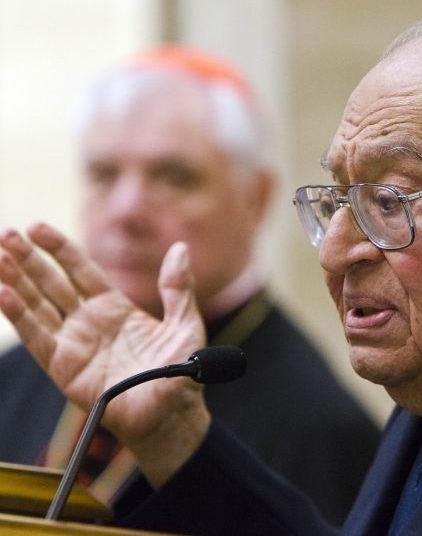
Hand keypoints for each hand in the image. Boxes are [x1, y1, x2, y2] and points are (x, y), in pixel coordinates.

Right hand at [0, 222, 208, 486]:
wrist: (171, 413)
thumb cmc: (180, 371)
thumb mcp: (185, 323)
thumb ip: (178, 287)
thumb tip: (180, 248)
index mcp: (113, 307)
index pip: (80, 270)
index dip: (59, 248)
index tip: (37, 227)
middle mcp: (88, 322)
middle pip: (51, 283)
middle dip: (28, 259)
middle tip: (7, 233)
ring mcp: (73, 343)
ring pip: (37, 306)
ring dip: (15, 281)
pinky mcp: (64, 367)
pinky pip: (37, 337)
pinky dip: (19, 316)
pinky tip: (3, 293)